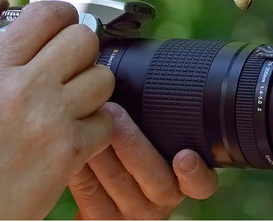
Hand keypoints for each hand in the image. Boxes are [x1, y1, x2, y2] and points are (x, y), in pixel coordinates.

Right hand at [0, 1, 114, 219]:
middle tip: (73, 65)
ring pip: (102, 77)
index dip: (62, 15)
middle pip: (83, 39)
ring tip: (75, 103)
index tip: (63, 24)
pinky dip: (98, 129)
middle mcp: (24, 89)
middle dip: (83, 49)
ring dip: (94, 89)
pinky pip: (107, 121)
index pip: (44, 15)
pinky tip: (76, 136)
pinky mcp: (72, 150)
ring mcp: (51, 119)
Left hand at [68, 102, 217, 218]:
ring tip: (86, 119)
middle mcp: (160, 199)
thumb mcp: (146, 144)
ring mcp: (130, 214)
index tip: (184, 156)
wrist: (97, 199)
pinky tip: (71, 144)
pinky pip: (89, 192)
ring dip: (101, 148)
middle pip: (157, 179)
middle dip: (133, 143)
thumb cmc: (124, 160)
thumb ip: (149, 120)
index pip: (201, 183)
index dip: (196, 172)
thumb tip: (134, 67)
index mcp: (179, 180)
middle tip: (113, 111)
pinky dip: (80, 166)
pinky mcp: (99, 219)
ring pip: (119, 183)